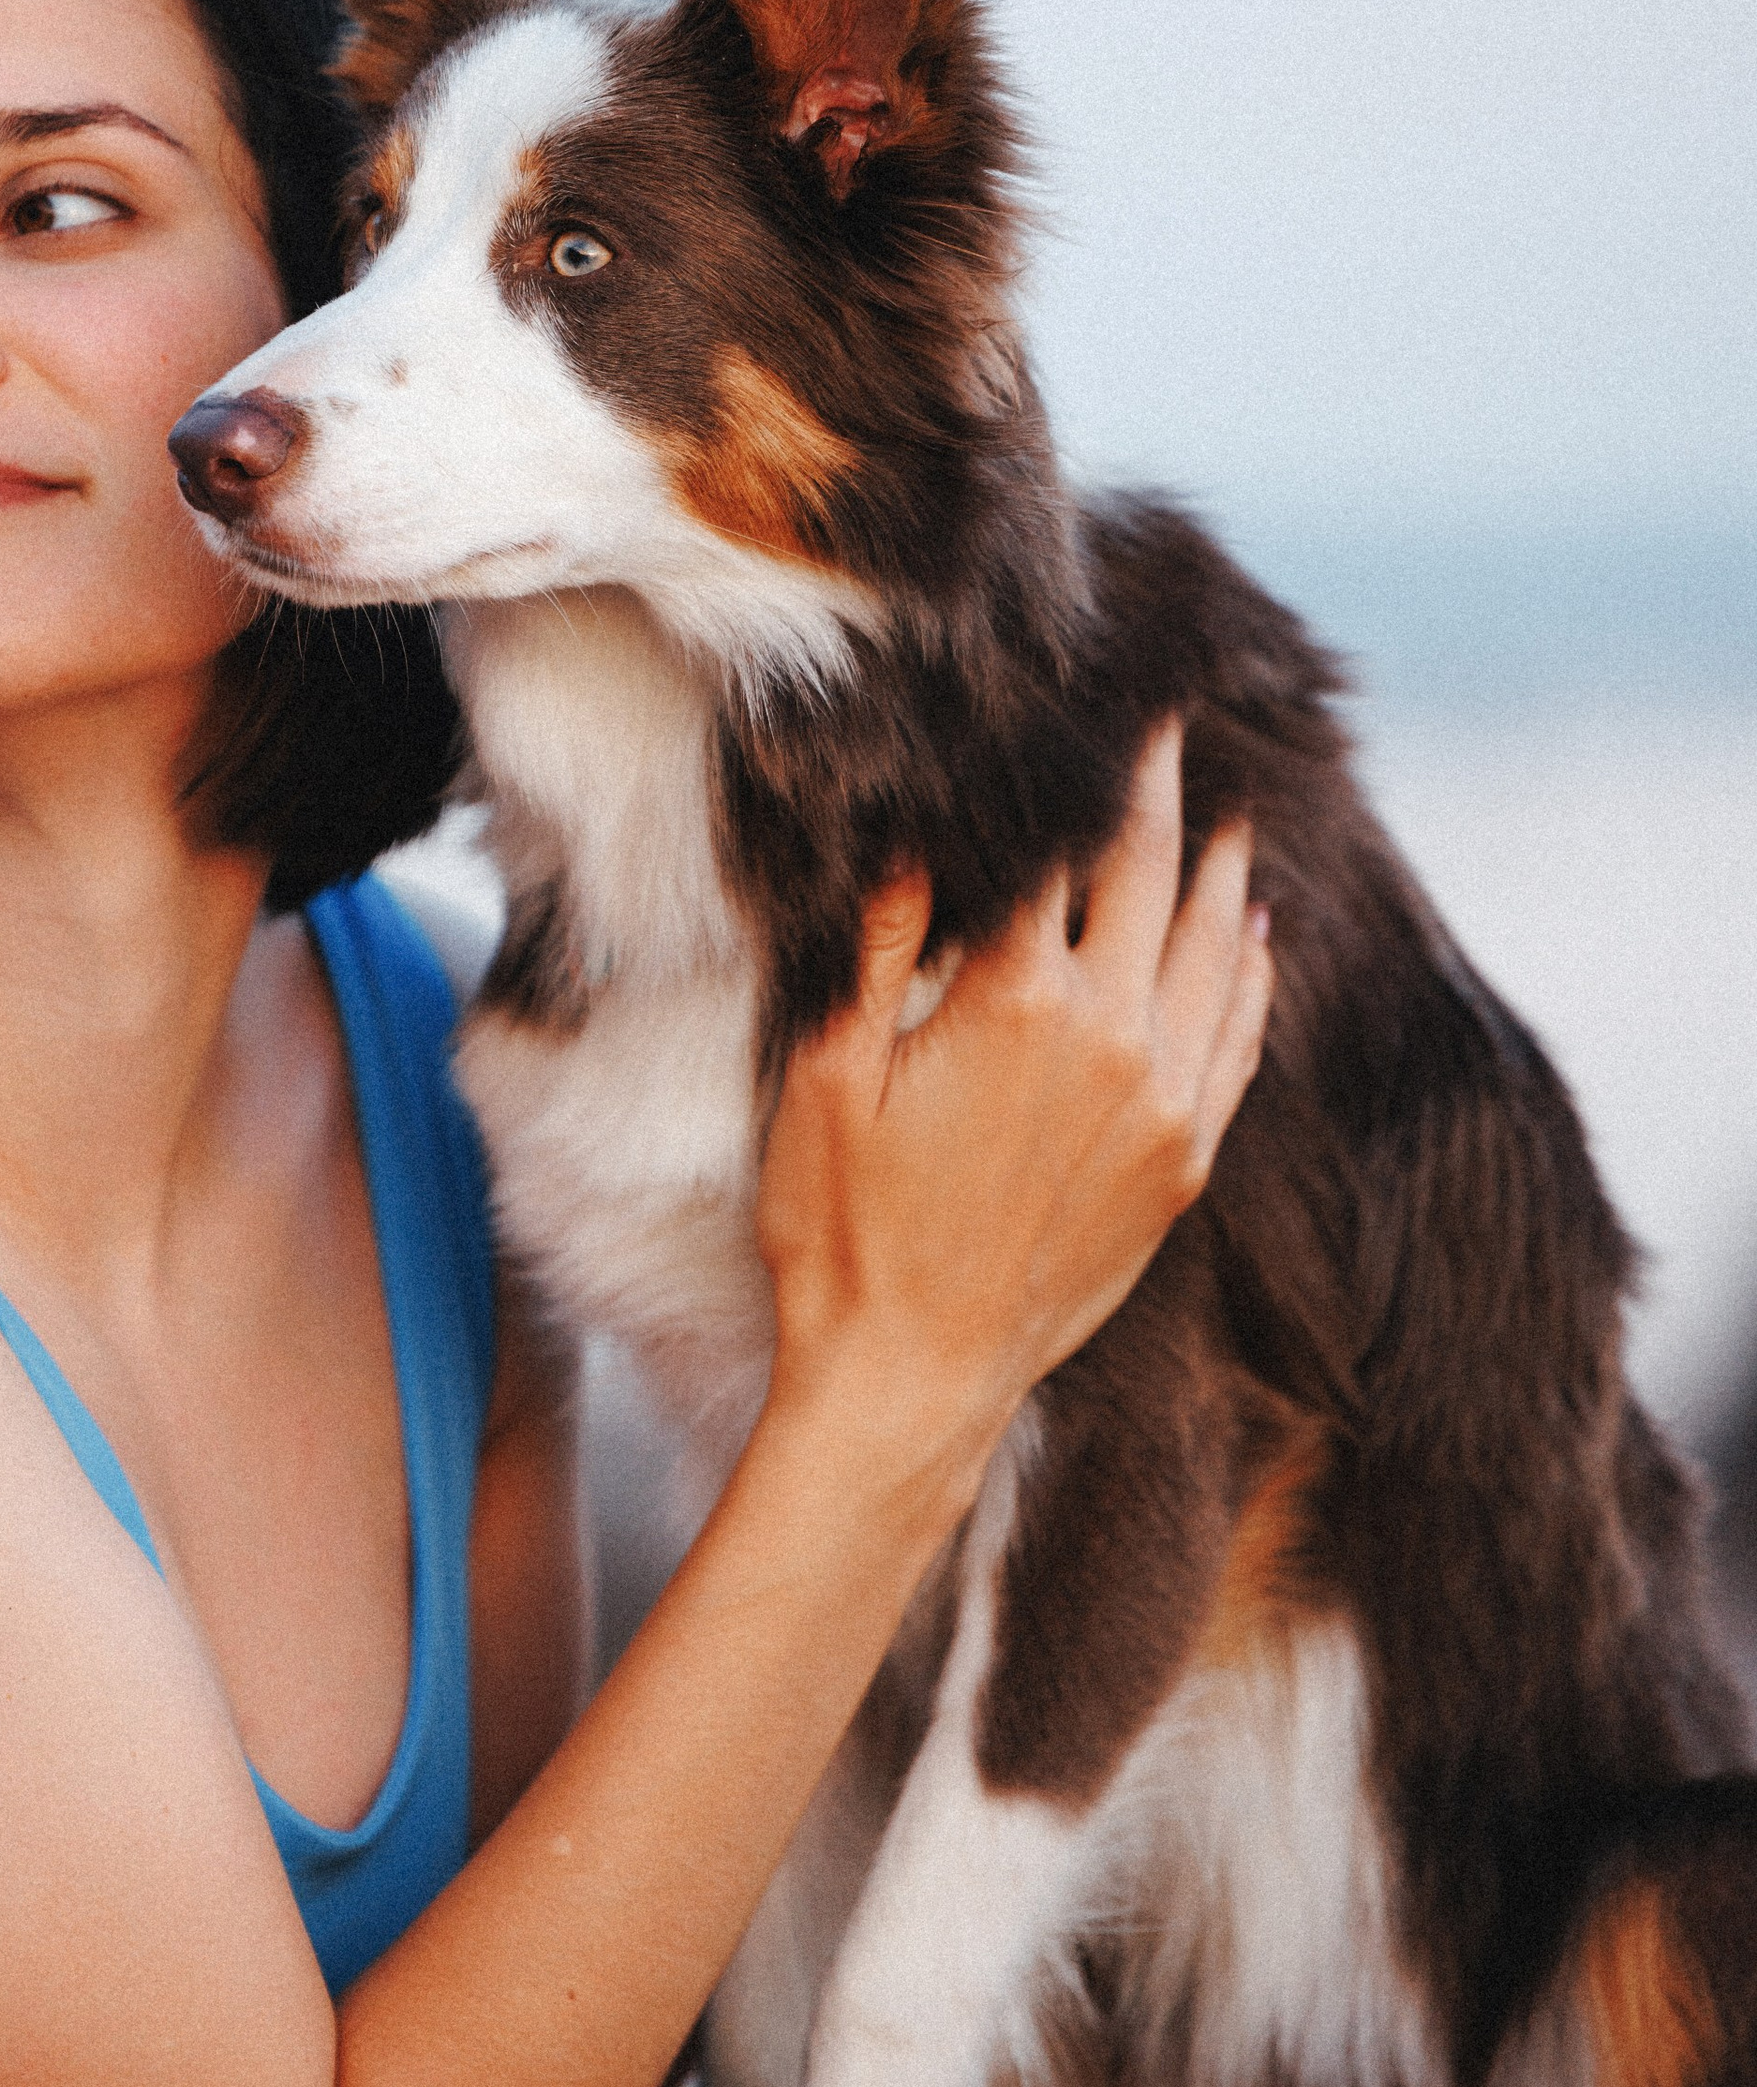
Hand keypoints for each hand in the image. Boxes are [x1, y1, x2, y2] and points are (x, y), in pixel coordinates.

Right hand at [756, 723, 1271, 1492]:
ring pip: (1217, 952)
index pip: (1059, 847)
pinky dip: (1256, 975)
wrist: (913, 1376)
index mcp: (1015, 997)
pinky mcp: (1183, 1161)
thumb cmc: (844, 1229)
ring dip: (1226, 871)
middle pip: (1151, 877)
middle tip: (1172, 724)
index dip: (1072, 771)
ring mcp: (1161, 1101)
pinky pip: (1241, 1041)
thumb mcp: (829, 1075)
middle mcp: (1110, 1035)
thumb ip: (879, 947)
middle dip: (1161, 790)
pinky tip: (1258, 936)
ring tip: (1236, 811)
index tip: (1090, 710)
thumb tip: (915, 841)